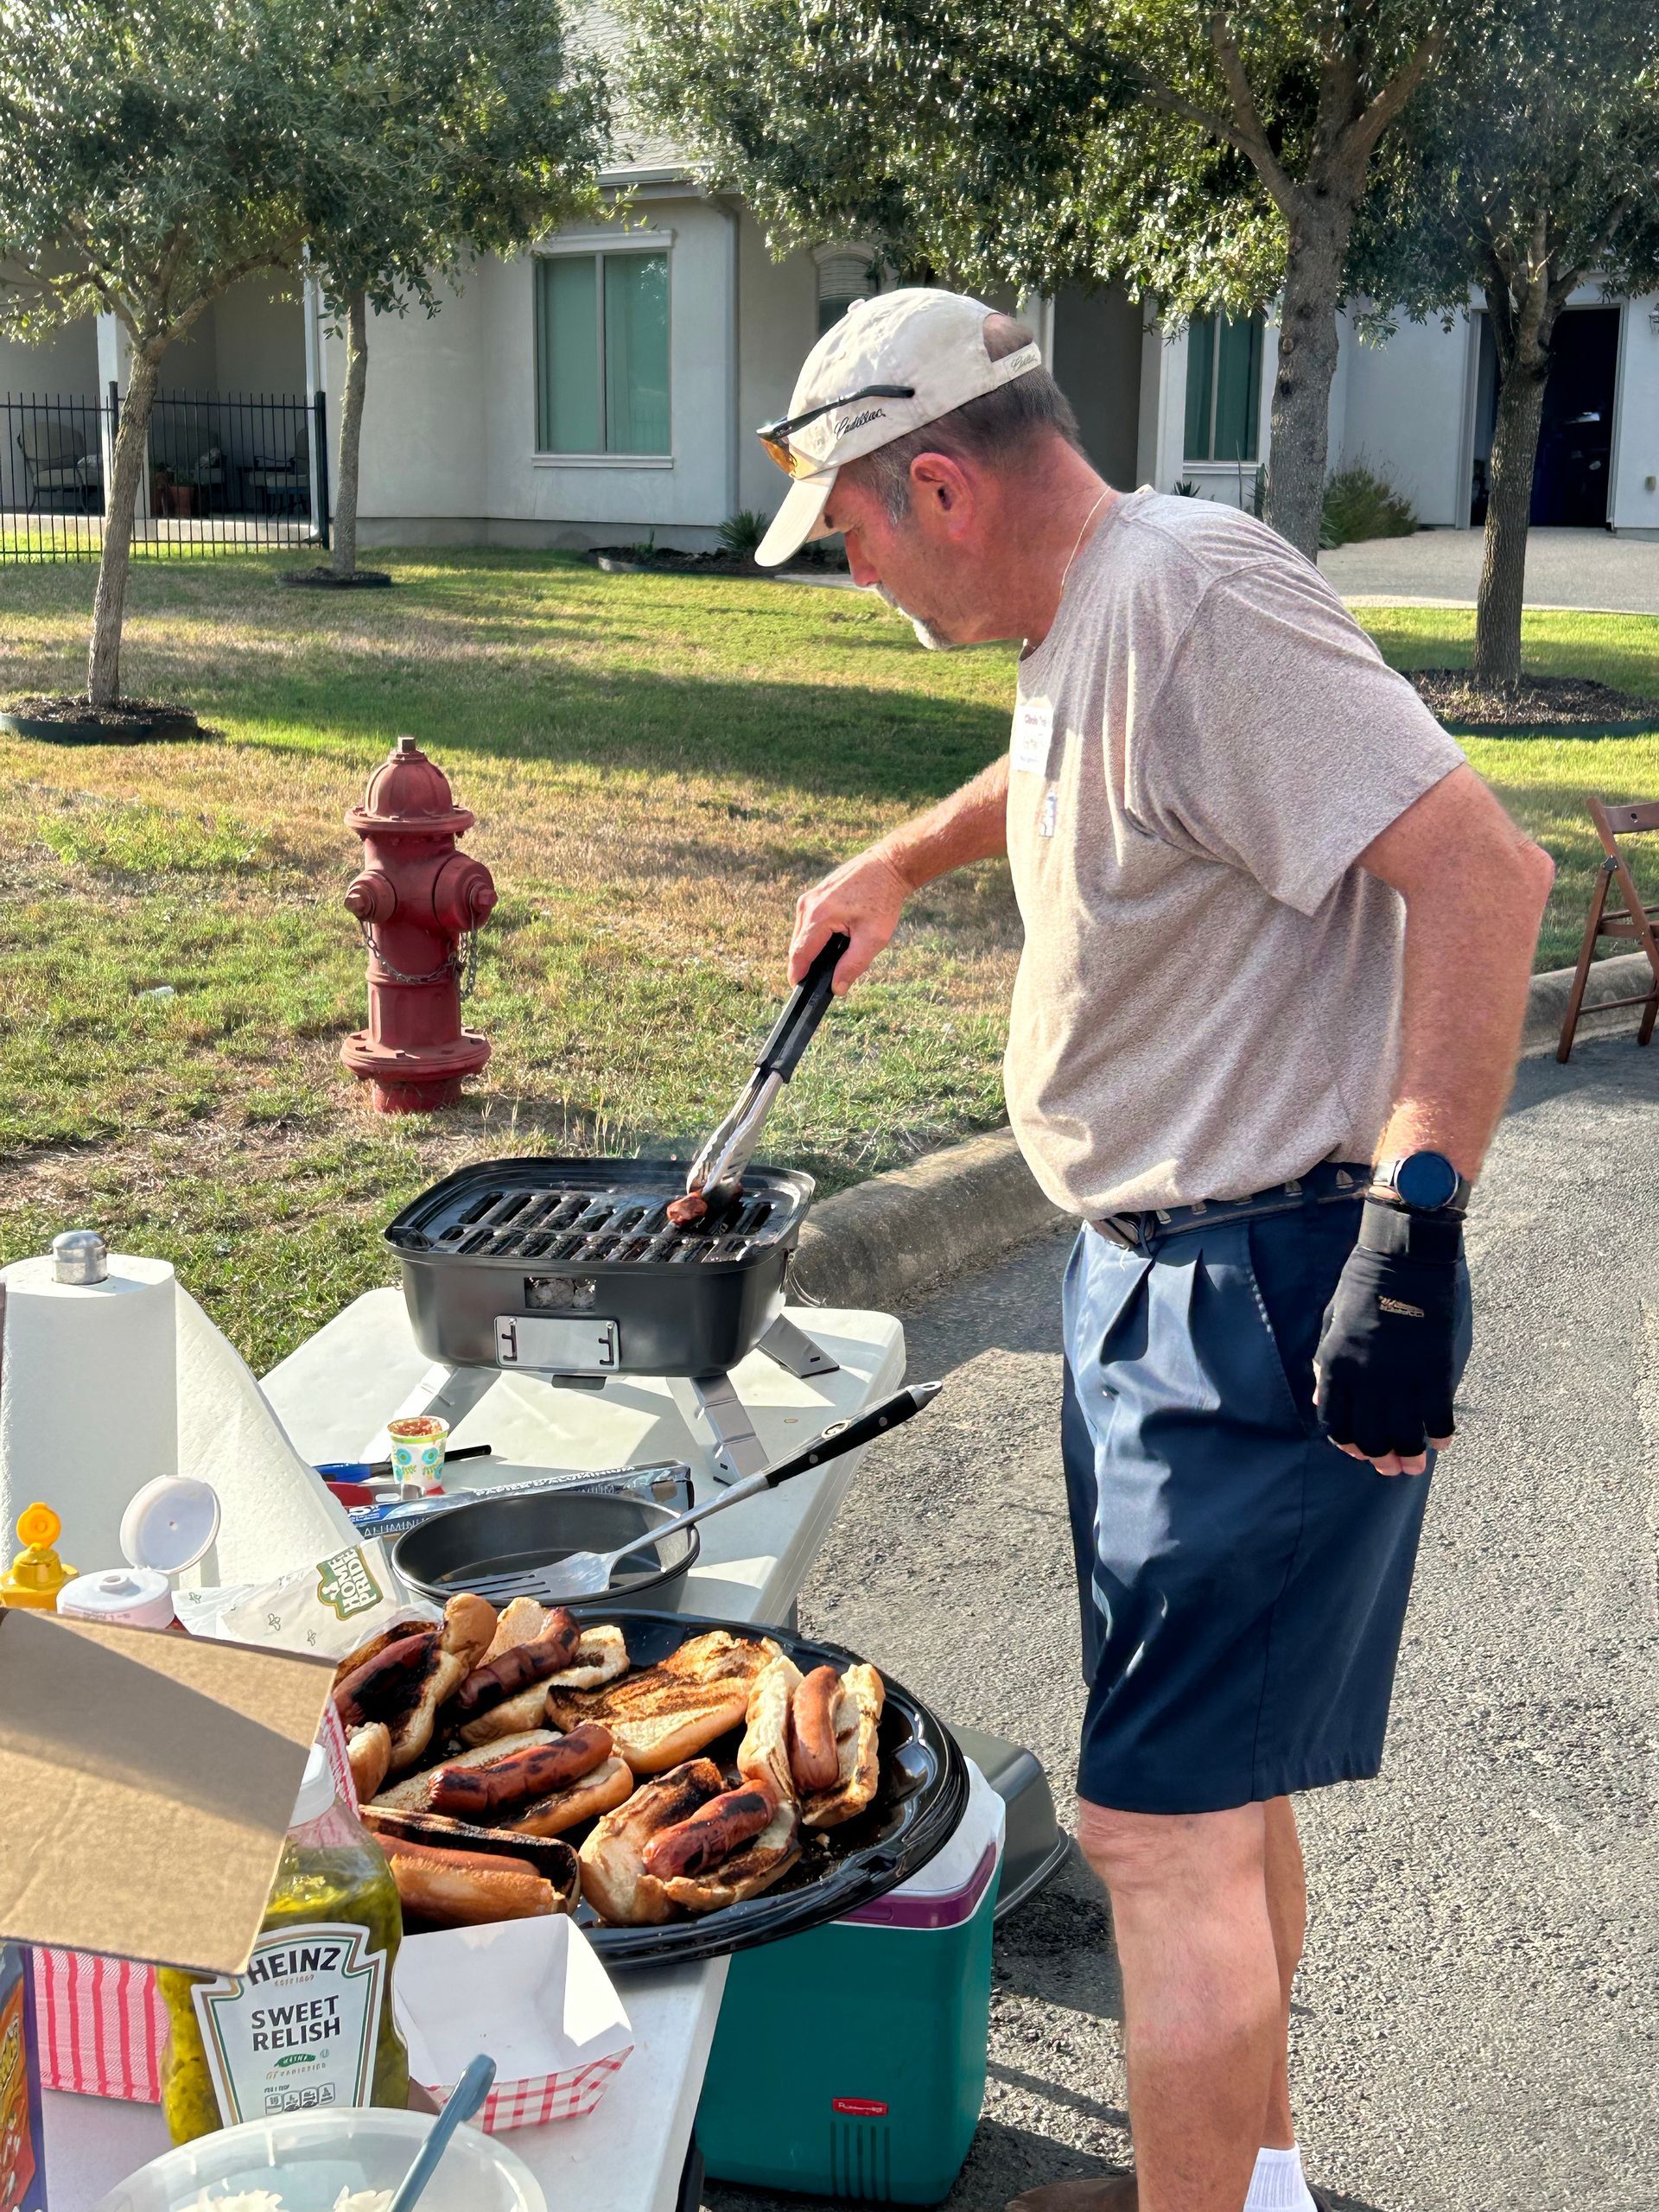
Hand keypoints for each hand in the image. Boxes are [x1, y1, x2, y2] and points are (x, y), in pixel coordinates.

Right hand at [789, 846, 913, 992]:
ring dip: (814, 950)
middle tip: (828, 977)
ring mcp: (809, 898)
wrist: (888, 866)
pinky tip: (837, 938)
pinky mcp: (814, 895)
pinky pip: (808, 923)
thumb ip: (853, 966)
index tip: (799, 993)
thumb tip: (837, 988)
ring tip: (837, 956)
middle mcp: (808, 906)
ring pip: (802, 935)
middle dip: (809, 965)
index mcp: (819, 916)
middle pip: (797, 946)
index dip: (797, 976)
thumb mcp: (873, 938)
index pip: (799, 954)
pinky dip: (818, 936)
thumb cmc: (883, 901)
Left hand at [1313, 1201, 1461, 1476]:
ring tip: (1415, 1465)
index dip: (1346, 1444)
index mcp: (1335, 1365)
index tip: (1358, 1451)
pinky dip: (1440, 1435)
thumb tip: (1320, 1397)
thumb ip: (1324, 1363)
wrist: (1404, 1259)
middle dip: (1380, 1459)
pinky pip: (1437, 1416)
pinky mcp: (1433, 1370)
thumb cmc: (1362, 1286)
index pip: (1335, 1422)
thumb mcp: (1330, 1323)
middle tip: (1392, 1469)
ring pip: (1404, 1434)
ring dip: (1410, 1456)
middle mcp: (1365, 1379)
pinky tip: (1441, 1442)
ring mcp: (1401, 1377)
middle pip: (1370, 1437)